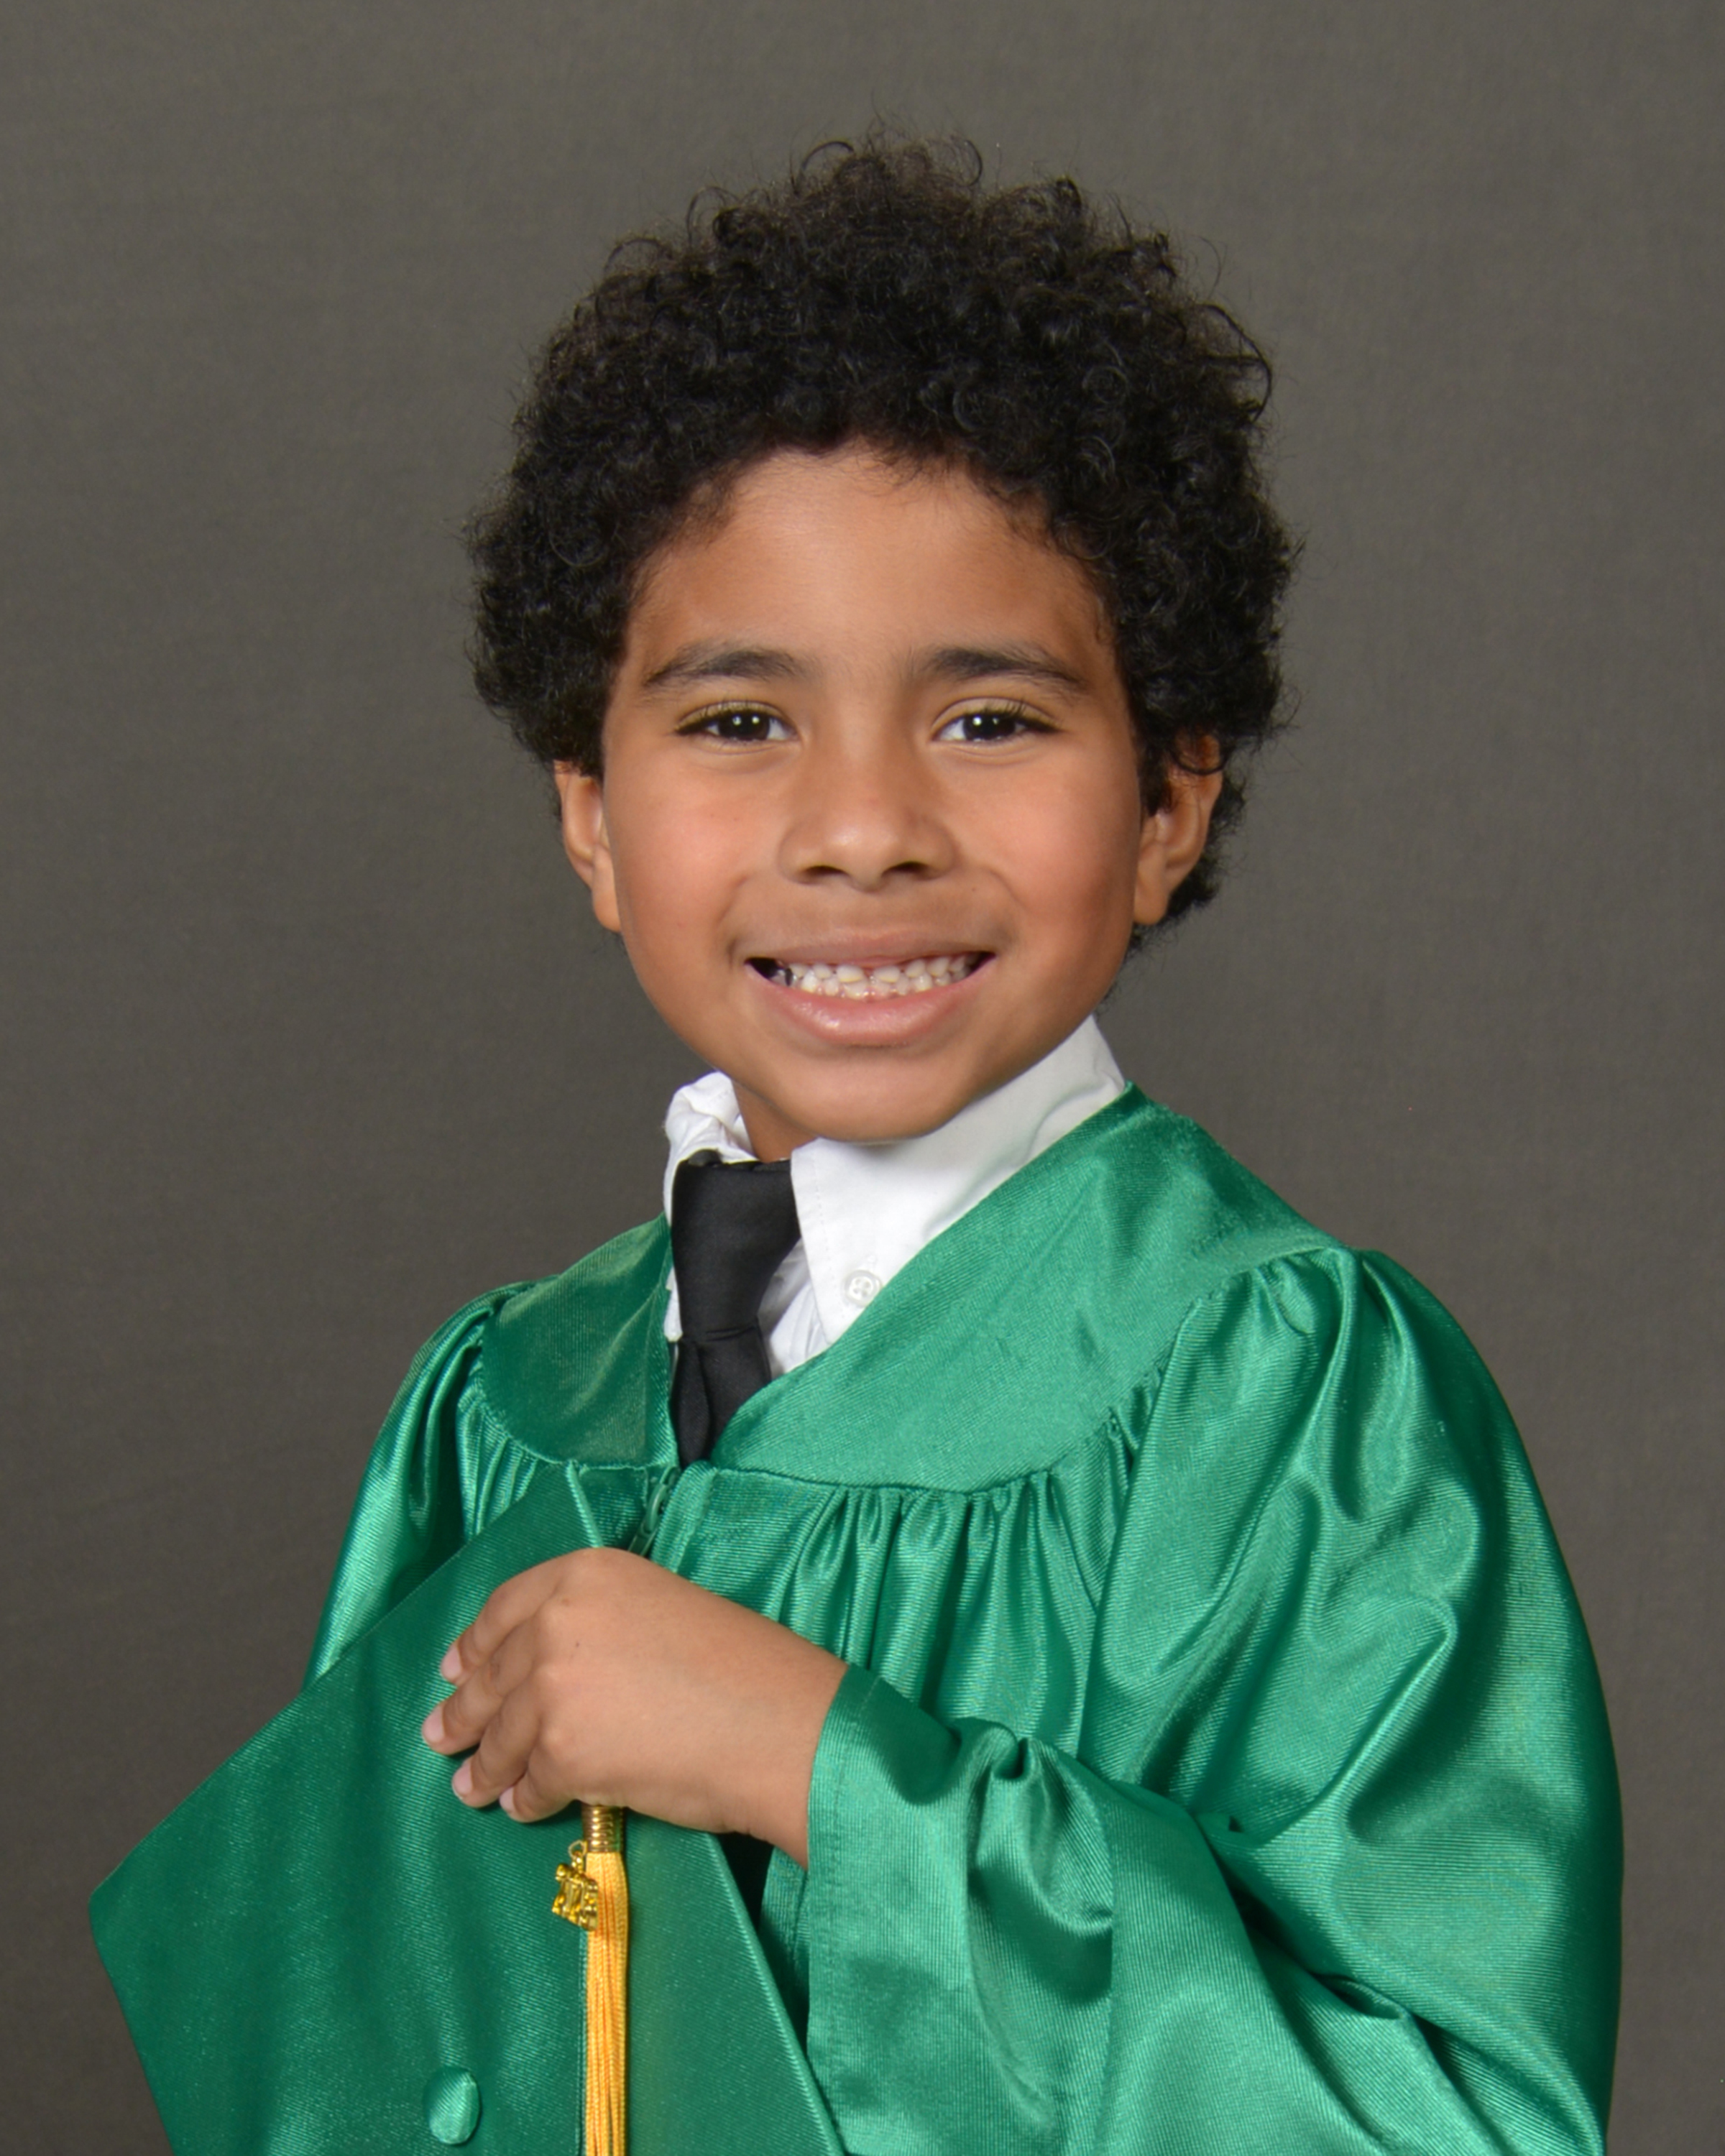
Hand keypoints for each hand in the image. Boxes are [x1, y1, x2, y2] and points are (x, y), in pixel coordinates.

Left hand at [419, 1546, 845, 1865]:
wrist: (778, 1723)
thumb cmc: (740, 1665)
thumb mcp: (660, 1608)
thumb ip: (597, 1624)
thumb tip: (548, 1670)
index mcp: (585, 1573)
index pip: (503, 1608)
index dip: (473, 1644)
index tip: (452, 1668)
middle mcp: (557, 1622)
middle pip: (492, 1674)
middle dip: (462, 1711)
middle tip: (441, 1735)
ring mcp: (554, 1689)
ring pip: (500, 1736)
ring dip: (484, 1767)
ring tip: (472, 1788)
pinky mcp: (562, 1754)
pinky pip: (529, 1784)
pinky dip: (525, 1800)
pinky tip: (525, 1807)